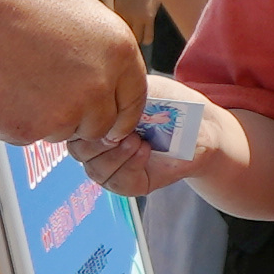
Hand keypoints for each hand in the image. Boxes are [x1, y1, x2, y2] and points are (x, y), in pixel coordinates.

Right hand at [0, 0, 150, 156]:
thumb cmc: (18, 4)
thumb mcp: (81, 17)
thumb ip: (102, 56)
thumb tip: (109, 84)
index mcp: (120, 54)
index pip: (133, 103)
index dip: (119, 114)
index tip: (109, 121)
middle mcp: (99, 88)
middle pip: (99, 127)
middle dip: (78, 118)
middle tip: (47, 91)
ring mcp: (64, 113)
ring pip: (61, 132)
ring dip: (43, 117)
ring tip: (18, 77)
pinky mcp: (29, 130)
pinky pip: (27, 136)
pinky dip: (14, 120)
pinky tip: (1, 87)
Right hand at [76, 78, 211, 198]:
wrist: (201, 127)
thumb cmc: (171, 105)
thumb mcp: (139, 90)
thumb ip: (113, 97)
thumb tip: (91, 102)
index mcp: (96, 122)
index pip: (72, 127)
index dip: (84, 123)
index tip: (105, 112)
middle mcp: (99, 146)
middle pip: (79, 152)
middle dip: (100, 141)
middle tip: (125, 130)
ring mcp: (114, 166)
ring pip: (96, 171)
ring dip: (116, 155)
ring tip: (138, 140)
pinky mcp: (131, 183)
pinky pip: (117, 183)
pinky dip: (130, 167)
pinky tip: (144, 152)